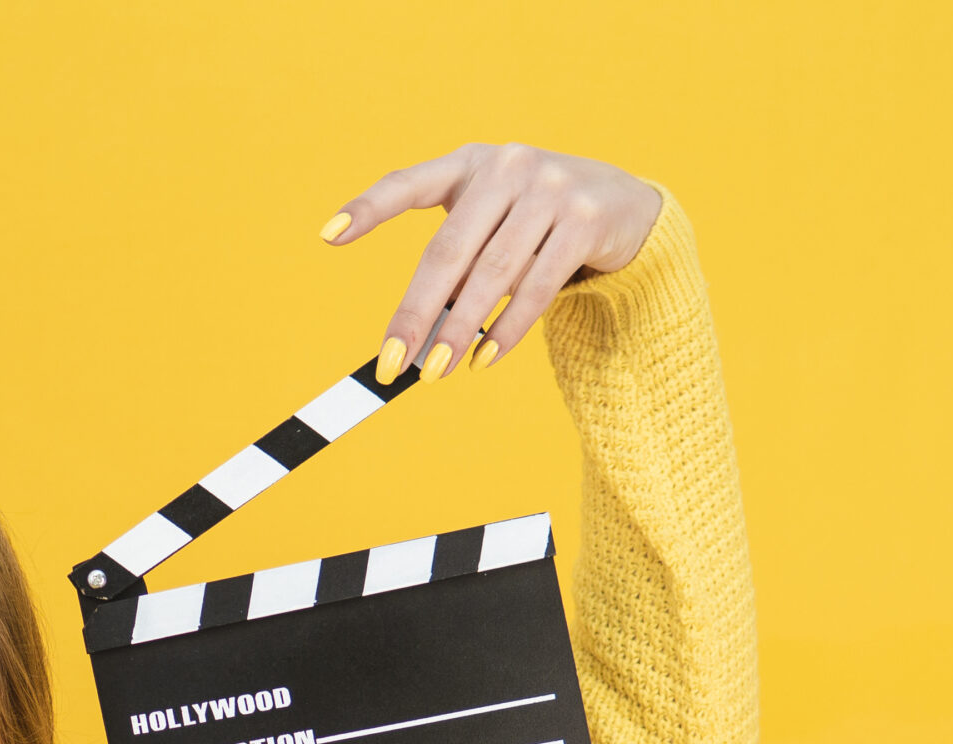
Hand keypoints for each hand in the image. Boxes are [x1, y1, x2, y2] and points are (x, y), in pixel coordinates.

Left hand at [320, 142, 663, 381]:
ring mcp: (550, 189)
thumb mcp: (494, 217)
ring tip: (437, 370)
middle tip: (393, 361)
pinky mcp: (585, 220)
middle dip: (418, 311)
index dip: (367, 208)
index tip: (328, 237)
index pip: (408, 183)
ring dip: (462, 330)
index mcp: (470, 163)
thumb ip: (460, 254)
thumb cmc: (538, 218)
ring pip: (495, 274)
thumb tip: (422, 332)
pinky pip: (538, 286)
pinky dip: (509, 328)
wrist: (624, 205)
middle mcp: (507, 167)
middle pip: (449, 250)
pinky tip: (486, 357)